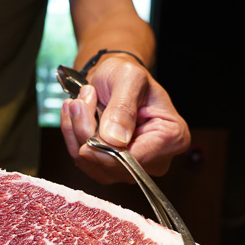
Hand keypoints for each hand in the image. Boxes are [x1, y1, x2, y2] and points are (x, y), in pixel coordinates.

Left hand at [60, 55, 189, 183]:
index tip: (84, 114)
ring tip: (78, 103)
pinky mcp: (109, 169)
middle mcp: (154, 160)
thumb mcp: (128, 78)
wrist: (113, 80)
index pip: (137, 159)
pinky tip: (74, 116)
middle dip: (86, 133)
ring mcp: (131, 168)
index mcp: (172, 137)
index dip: (105, 146)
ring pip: (92, 164)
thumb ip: (123, 108)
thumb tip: (115, 140)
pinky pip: (83, 162)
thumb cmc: (126, 75)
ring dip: (76, 133)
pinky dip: (72, 137)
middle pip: (112, 164)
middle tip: (79, 101)